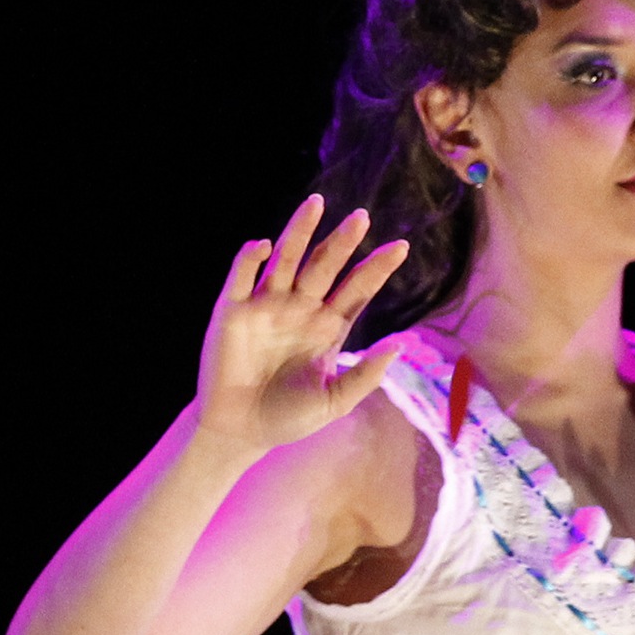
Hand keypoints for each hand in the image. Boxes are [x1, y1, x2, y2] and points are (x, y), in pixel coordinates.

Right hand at [193, 194, 410, 456]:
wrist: (241, 431)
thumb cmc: (289, 418)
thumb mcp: (335, 401)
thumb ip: (366, 375)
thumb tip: (400, 344)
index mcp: (329, 327)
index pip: (358, 289)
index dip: (377, 268)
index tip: (402, 247)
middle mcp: (301, 308)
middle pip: (326, 266)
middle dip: (343, 242)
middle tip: (362, 217)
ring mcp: (267, 306)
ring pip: (287, 259)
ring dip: (300, 231)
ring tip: (316, 204)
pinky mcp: (233, 311)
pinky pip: (241, 276)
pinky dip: (250, 258)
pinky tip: (264, 245)